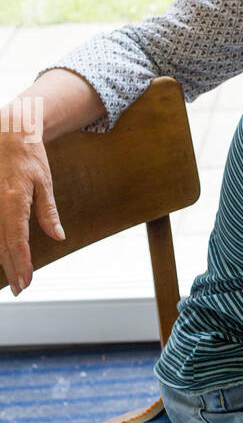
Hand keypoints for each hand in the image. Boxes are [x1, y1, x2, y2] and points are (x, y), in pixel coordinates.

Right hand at [0, 126, 64, 293]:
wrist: (7, 133)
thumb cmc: (28, 156)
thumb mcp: (43, 182)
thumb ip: (48, 211)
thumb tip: (58, 236)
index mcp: (13, 200)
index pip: (17, 240)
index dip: (21, 263)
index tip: (26, 281)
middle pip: (3, 244)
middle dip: (12, 269)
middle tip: (20, 289)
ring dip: (3, 259)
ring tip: (13, 278)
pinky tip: (4, 255)